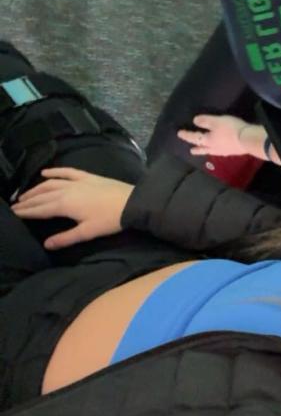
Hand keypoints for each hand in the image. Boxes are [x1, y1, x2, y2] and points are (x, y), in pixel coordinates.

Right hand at [12, 167, 133, 248]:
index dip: (26, 212)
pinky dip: (54, 171)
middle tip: (14, 206)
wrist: (132, 202)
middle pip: (42, 196)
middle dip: (27, 201)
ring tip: (24, 195)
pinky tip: (45, 172)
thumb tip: (46, 244)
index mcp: (64, 205)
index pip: (40, 209)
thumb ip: (66, 238)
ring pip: (50, 184)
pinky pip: (66, 171)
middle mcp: (66, 190)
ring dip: (36, 189)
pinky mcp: (87, 176)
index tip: (14, 213)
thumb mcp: (87, 232)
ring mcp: (77, 181)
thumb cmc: (110, 220)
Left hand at [177, 114, 264, 157]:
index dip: (186, 135)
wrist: (247, 140)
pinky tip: (219, 151)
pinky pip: (220, 152)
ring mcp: (223, 151)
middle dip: (196, 149)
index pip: (194, 137)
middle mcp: (213, 148)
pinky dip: (216, 151)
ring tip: (203, 151)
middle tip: (191, 151)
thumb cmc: (230, 129)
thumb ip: (205, 121)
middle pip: (202, 148)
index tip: (179, 134)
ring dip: (205, 151)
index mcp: (207, 140)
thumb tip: (194, 121)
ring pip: (211, 152)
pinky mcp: (232, 151)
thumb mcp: (216, 121)